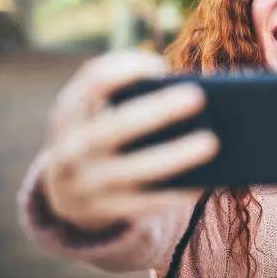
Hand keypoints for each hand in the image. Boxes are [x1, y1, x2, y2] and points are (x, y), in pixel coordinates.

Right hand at [42, 51, 218, 229]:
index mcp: (69, 112)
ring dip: (173, 156)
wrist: (64, 194)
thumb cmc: (98, 136)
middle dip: (157, 110)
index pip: (93, 81)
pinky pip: (142, 204)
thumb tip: (187, 90)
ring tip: (212, 142)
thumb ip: (126, 94)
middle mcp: (70, 147)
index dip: (126, 69)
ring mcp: (84, 184)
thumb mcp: (94, 112)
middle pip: (116, 126)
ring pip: (132, 170)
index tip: (160, 66)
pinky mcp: (103, 211)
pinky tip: (202, 183)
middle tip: (198, 96)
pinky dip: (172, 194)